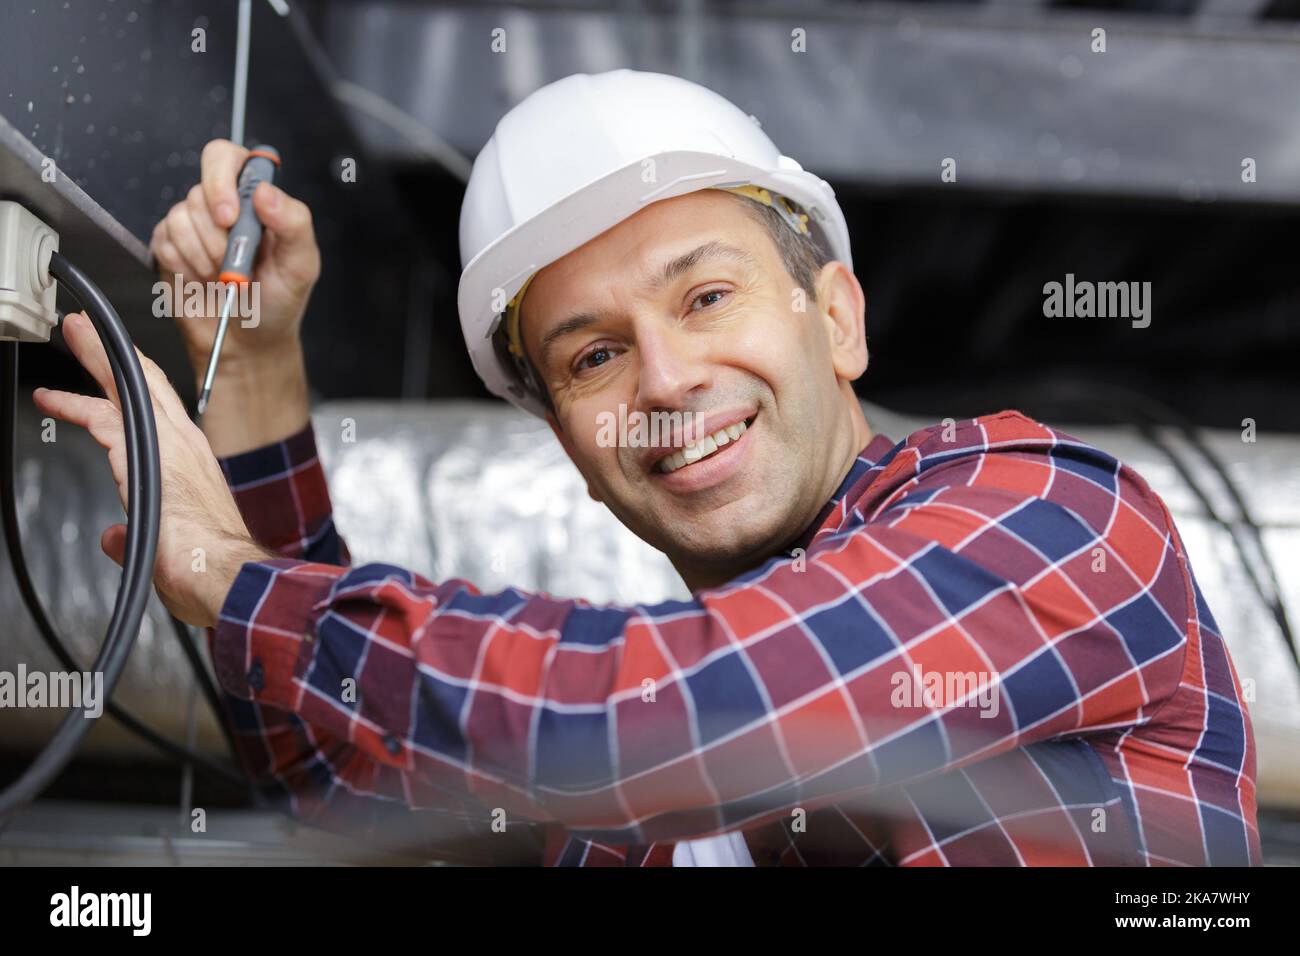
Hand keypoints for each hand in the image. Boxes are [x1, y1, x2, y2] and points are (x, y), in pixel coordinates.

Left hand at [34, 311, 274, 627]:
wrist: (224, 572)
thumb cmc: (210, 565)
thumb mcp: (165, 546)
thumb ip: (133, 534)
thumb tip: (114, 538)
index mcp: (191, 464)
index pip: (161, 413)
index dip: (134, 388)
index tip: (112, 371)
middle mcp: (184, 446)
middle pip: (147, 386)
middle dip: (115, 356)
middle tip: (86, 330)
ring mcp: (169, 447)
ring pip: (127, 390)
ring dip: (95, 360)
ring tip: (72, 333)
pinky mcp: (148, 456)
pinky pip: (107, 417)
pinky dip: (78, 402)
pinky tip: (54, 398)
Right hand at [150, 139, 319, 376]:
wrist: (247, 343)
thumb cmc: (278, 302)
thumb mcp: (300, 265)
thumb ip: (293, 223)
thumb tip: (266, 192)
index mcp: (255, 199)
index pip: (226, 157)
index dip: (221, 178)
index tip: (230, 214)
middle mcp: (221, 204)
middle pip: (198, 189)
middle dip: (215, 231)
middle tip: (231, 260)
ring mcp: (192, 223)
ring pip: (180, 217)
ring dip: (204, 255)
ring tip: (224, 277)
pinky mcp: (168, 244)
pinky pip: (164, 241)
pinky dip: (185, 266)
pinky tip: (204, 280)